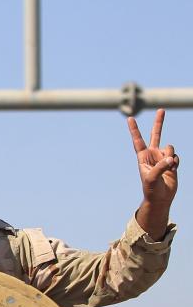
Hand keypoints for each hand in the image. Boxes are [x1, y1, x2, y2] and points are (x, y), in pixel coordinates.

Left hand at [129, 108, 178, 239]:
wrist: (160, 197)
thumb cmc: (150, 188)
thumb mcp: (151, 178)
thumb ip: (160, 167)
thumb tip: (170, 158)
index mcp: (142, 156)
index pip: (138, 140)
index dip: (134, 129)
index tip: (130, 118)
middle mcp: (152, 154)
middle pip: (156, 135)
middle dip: (159, 122)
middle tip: (161, 109)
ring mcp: (162, 157)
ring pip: (170, 147)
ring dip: (170, 156)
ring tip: (168, 167)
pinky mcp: (172, 162)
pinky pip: (176, 156)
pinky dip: (176, 162)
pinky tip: (173, 169)